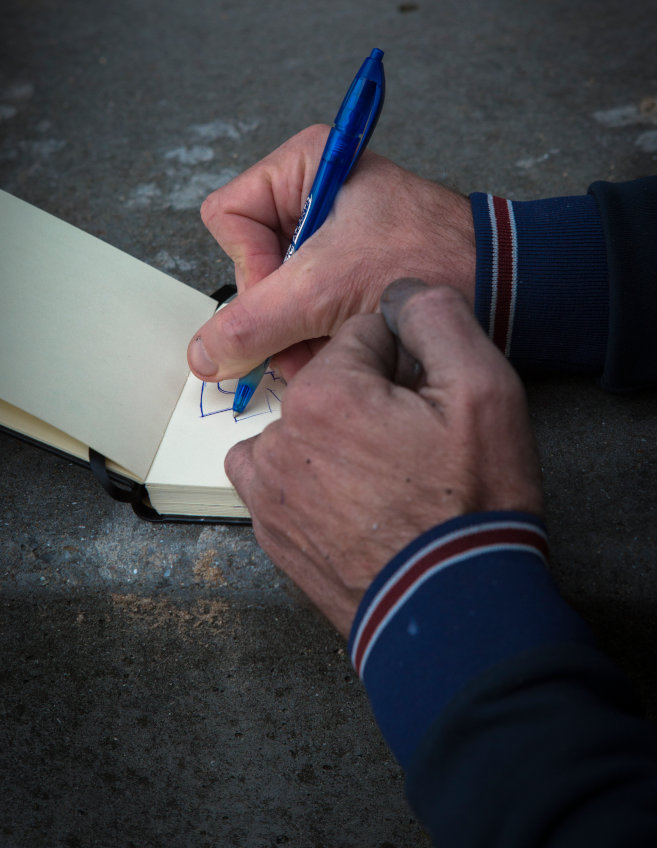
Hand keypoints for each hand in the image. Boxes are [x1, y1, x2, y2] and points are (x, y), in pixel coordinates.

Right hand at [187, 125, 474, 382]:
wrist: (500, 285)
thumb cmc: (429, 258)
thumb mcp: (325, 289)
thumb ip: (254, 324)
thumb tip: (203, 354)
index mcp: (303, 165)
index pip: (229, 215)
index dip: (247, 265)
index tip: (284, 296)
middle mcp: (310, 195)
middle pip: (249, 263)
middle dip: (277, 312)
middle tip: (305, 336)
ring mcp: (327, 236)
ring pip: (274, 294)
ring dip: (295, 333)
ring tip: (330, 345)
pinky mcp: (345, 269)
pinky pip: (303, 308)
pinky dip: (315, 336)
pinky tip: (341, 345)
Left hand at [225, 281, 542, 637]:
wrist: (449, 613)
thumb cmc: (470, 506)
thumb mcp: (483, 391)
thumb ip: (435, 316)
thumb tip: (398, 292)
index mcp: (325, 394)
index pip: (363, 336)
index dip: (408, 363)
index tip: (429, 405)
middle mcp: (280, 438)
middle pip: (334, 383)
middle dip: (372, 402)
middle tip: (417, 451)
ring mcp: (269, 491)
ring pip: (307, 428)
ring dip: (338, 438)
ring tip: (387, 481)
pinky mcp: (271, 532)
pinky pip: (284, 477)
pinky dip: (312, 479)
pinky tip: (356, 504)